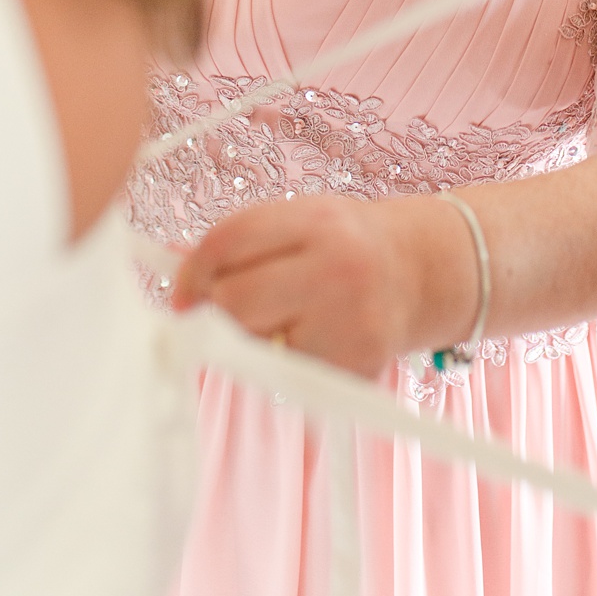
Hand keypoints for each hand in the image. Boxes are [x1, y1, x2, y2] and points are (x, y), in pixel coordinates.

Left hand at [168, 193, 471, 377]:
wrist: (421, 271)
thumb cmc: (343, 244)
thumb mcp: (298, 221)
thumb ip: (240, 243)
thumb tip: (175, 277)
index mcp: (315, 222)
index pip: (228, 244)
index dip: (192, 272)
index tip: (181, 292)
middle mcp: (337, 270)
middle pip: (236, 302)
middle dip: (217, 310)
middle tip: (220, 311)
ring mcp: (351, 322)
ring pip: (257, 345)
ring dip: (251, 339)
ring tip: (281, 320)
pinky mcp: (357, 367)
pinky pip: (288, 374)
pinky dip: (284, 362)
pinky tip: (310, 339)